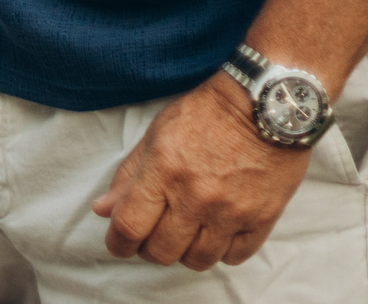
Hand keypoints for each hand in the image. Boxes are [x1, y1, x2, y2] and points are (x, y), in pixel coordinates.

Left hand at [93, 75, 316, 268]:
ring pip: (198, 261)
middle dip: (150, 249)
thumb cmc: (205, 115)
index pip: (129, 226)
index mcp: (163, 171)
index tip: (119, 244)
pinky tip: (216, 233)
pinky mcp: (262, 219)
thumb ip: (129, 176)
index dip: (118, 243)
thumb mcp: (156, 134)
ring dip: (185, 252)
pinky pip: (234, 257)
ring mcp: (231, 212)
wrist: (264, 106)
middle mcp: (196, 197)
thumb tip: (103, 210)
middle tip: (153, 235)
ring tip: (185, 234)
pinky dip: (220, 251)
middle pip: (161, 251)